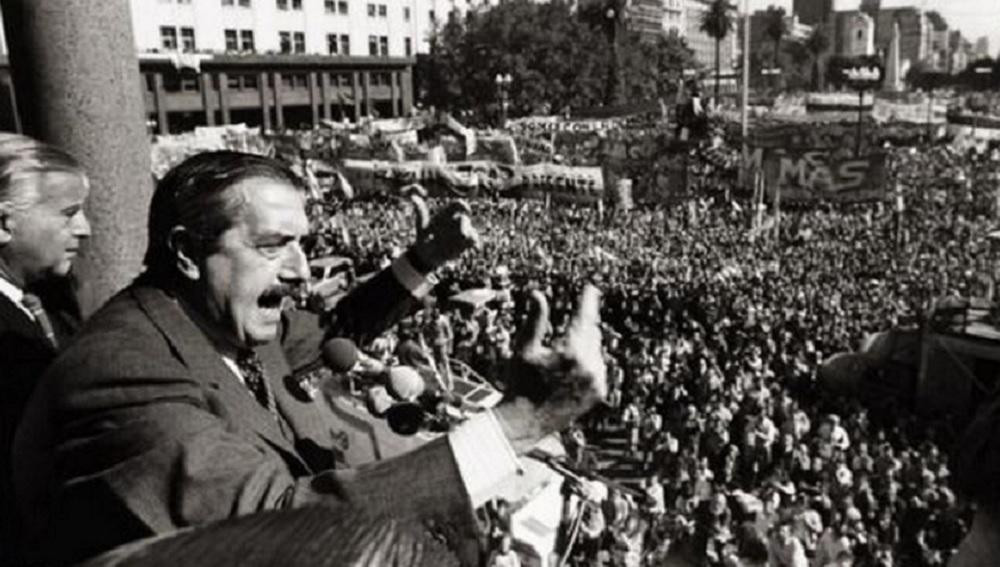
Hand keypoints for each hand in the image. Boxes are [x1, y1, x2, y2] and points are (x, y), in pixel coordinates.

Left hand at [408, 193, 479, 272]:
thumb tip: (413, 197)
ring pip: (471, 230)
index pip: (457, 205)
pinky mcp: (464, 242)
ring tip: (468, 241)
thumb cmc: (423, 238)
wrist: (426, 256)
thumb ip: (420, 212)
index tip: (466, 210)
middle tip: (462, 234)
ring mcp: (461, 231)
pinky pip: (473, 240)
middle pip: (465, 218)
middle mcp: (455, 221)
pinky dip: (475, 242)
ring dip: (471, 235)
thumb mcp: (421, 226)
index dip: (463, 205)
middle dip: (465, 224)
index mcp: (446, 214)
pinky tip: (475, 247)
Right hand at [494, 285, 606, 455]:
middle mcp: (590, 366)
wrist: (525, 422)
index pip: (584, 318)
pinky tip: (571, 368)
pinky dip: (589, 361)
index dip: (587, 301)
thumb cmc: (520, 383)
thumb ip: (535, 320)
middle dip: (582, 324)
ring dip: (584, 344)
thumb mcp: (524, 349)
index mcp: (571, 352)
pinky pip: (598, 367)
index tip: (591, 288)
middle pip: (591, 333)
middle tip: (569, 323)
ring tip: (562, 354)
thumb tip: (537, 294)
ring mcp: (597, 380)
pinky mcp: (599, 392)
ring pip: (595, 350)